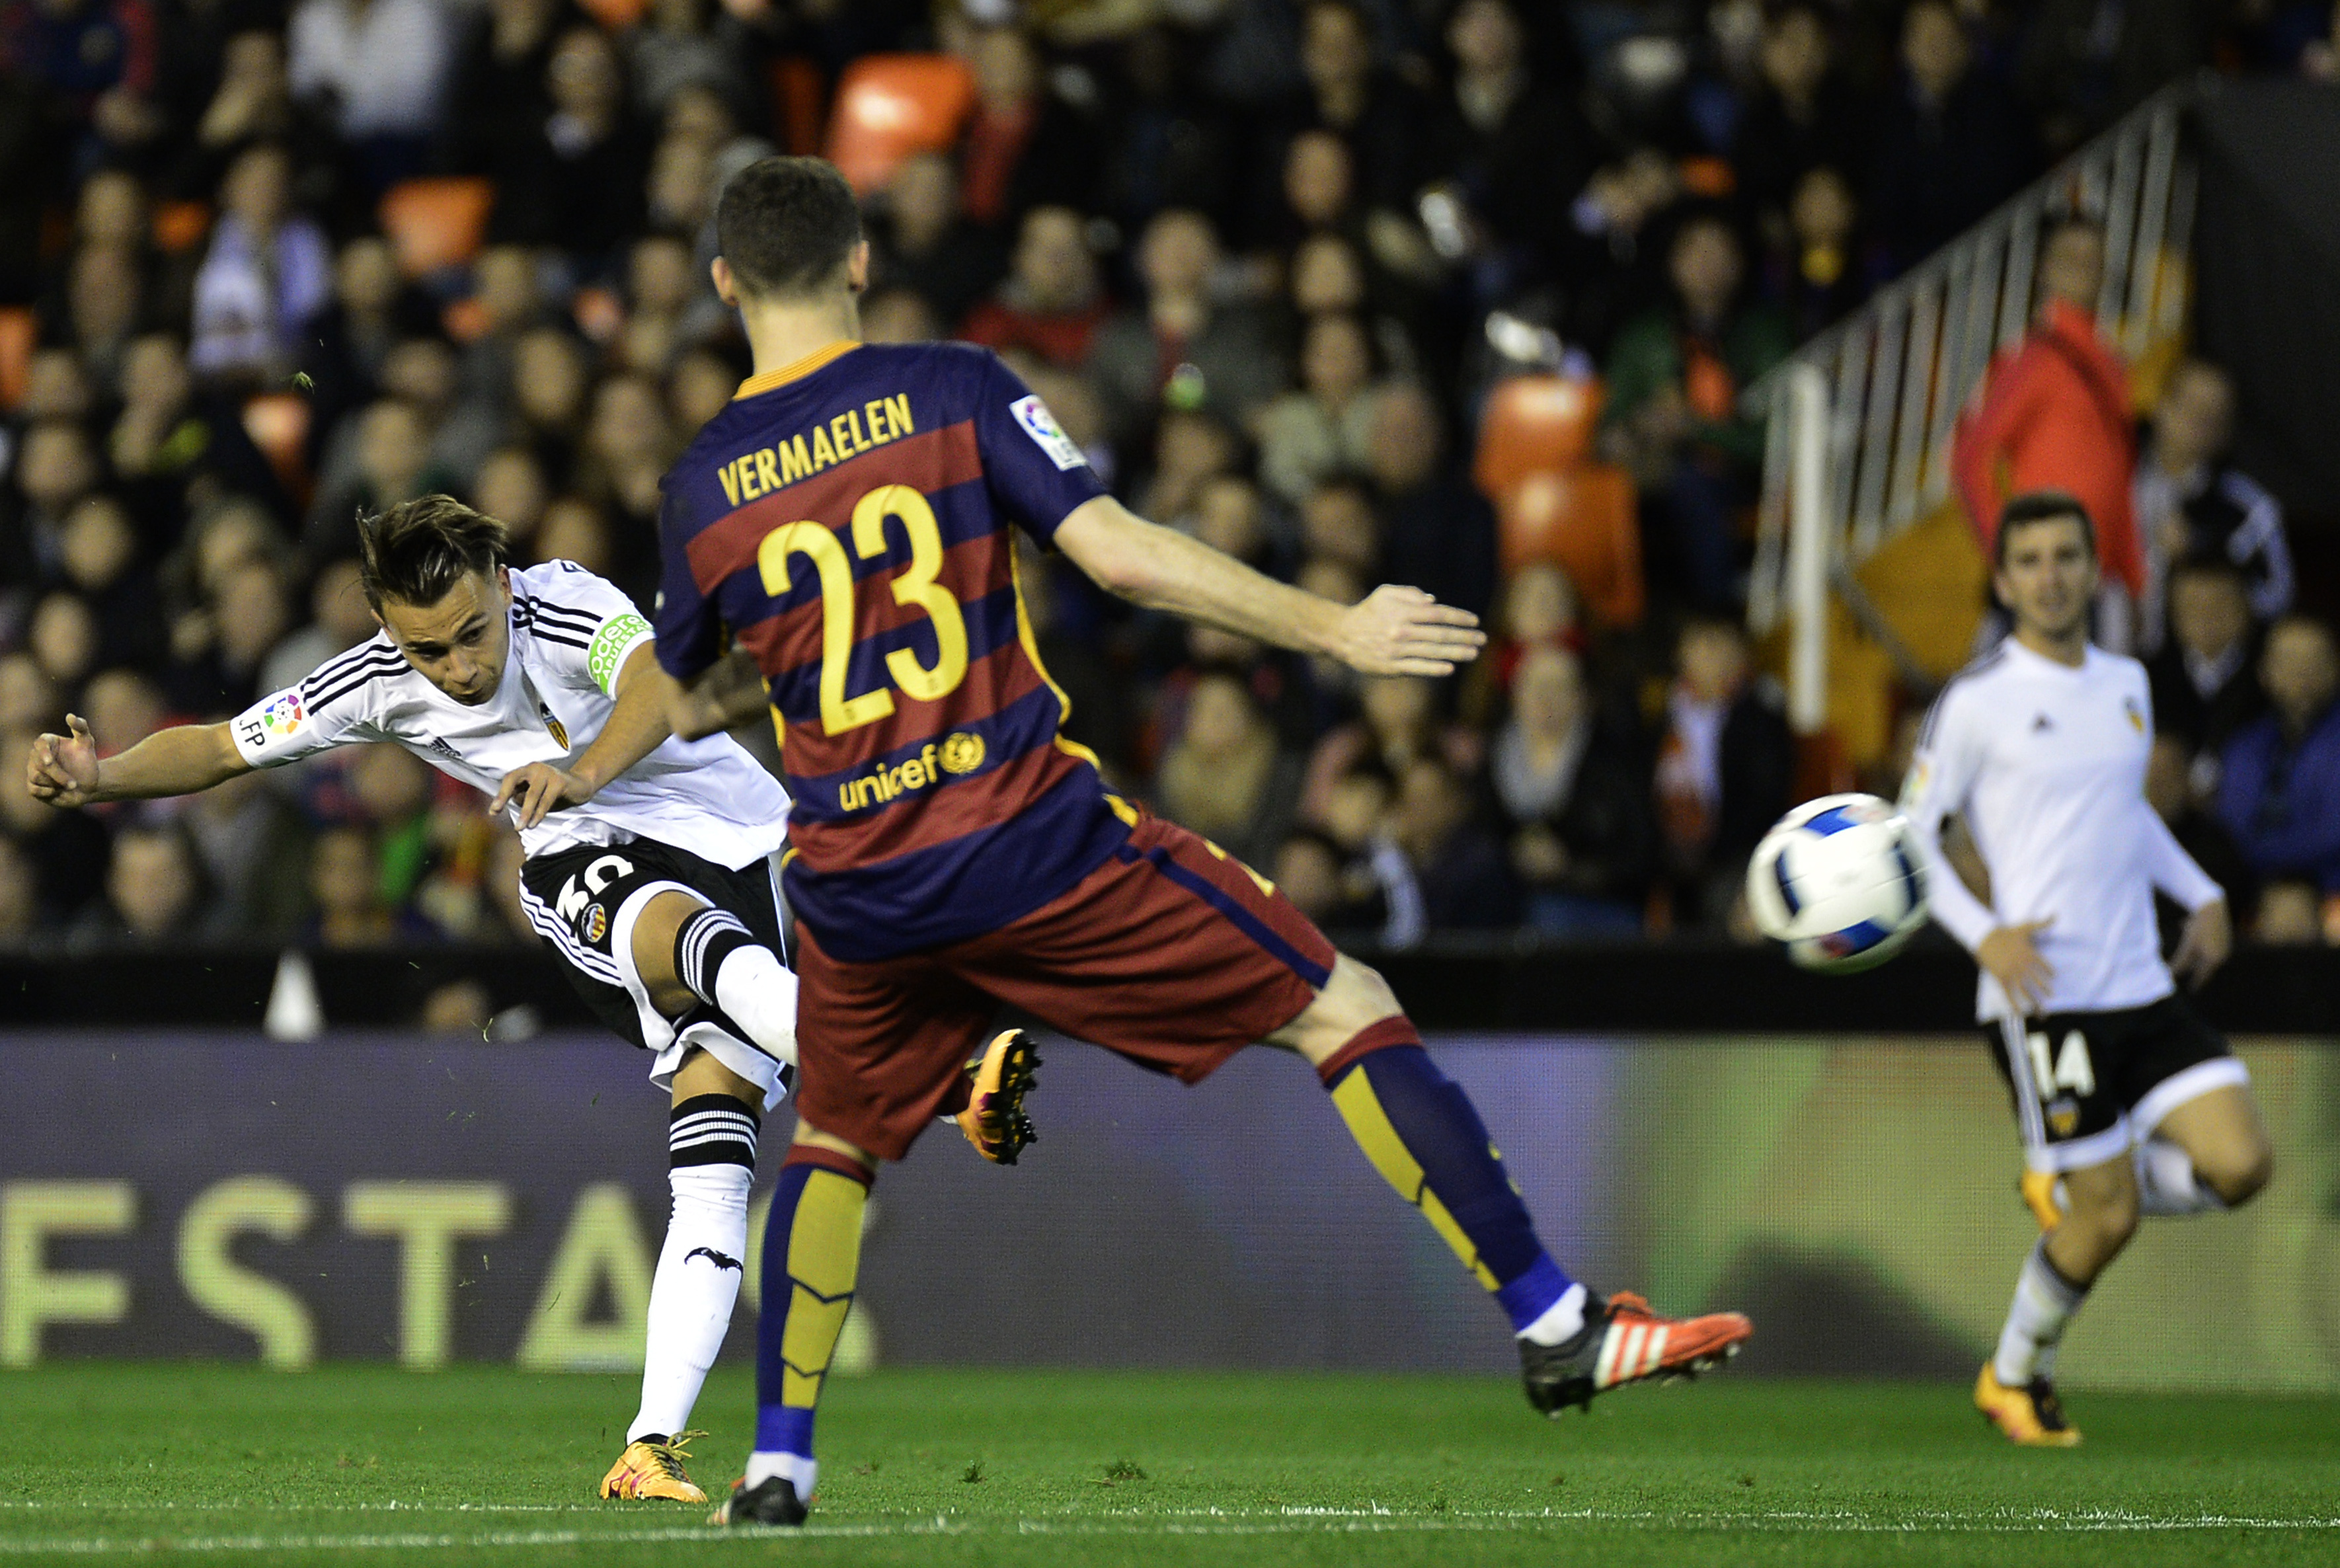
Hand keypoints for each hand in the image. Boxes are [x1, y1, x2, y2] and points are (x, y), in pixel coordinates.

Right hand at [26, 715, 101, 807]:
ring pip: (37, 777)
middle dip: (58, 775)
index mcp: (47, 743)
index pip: (40, 744)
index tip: (50, 762)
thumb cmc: (86, 761)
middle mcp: (36, 756)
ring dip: (56, 784)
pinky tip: (59, 791)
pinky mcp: (34, 786)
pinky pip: (35, 789)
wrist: (89, 784)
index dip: (43, 753)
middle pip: (39, 764)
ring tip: (70, 785)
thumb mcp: (87, 743)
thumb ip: (81, 728)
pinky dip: (48, 792)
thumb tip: (70, 716)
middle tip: (73, 784)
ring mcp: (33, 771)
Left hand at [492, 761, 596, 828]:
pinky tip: (533, 823)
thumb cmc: (555, 791)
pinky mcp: (560, 782)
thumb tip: (512, 804)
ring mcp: (548, 773)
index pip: (509, 779)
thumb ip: (523, 797)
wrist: (582, 785)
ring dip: (524, 812)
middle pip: (514, 780)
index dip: (500, 794)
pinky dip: (538, 813)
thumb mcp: (536, 794)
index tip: (493, 811)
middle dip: (503, 796)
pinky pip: (546, 800)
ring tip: (519, 827)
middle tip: (495, 812)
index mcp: (527, 770)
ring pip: (531, 794)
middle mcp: (535, 768)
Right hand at [1330, 585, 1485, 676]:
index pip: (1437, 614)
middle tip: (1482, 639)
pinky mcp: (1391, 667)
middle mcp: (1401, 631)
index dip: (1458, 617)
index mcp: (1402, 612)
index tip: (1474, 621)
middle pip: (1439, 634)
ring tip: (1473, 653)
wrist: (1342, 636)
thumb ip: (1410, 594)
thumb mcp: (1385, 594)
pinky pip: (1417, 668)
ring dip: (1456, 653)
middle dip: (1464, 636)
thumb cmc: (1368, 612)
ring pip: (1432, 652)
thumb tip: (1434, 601)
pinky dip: (1434, 668)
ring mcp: (1397, 650)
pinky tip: (1450, 668)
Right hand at [1977, 918, 2054, 1014]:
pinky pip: (2010, 994)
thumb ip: (2042, 924)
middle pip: (2038, 982)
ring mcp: (2013, 973)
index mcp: (2031, 954)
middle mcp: (2024, 966)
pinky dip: (2014, 1004)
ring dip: (2034, 1003)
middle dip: (2045, 991)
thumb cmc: (2006, 932)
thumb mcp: (2026, 926)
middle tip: (2051, 998)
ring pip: (2026, 992)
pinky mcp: (2002, 978)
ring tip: (2041, 1013)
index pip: (2045, 966)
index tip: (2053, 977)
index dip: (2050, 972)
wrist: (1985, 936)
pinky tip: (2019, 1013)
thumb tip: (2056, 915)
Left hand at [2169, 897, 2230, 989]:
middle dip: (2193, 964)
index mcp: (2214, 959)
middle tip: (2185, 969)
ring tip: (2187, 945)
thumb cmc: (2199, 928)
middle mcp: (2222, 953)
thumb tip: (2170, 975)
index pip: (2203, 975)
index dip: (2197, 983)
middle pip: (2203, 962)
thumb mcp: (2187, 947)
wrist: (2212, 906)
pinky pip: (2206, 938)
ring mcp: (2223, 942)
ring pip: (2204, 949)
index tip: (2192, 990)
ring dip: (2193, 948)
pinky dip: (2195, 935)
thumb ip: (2180, 962)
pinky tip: (2185, 925)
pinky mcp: (2221, 932)